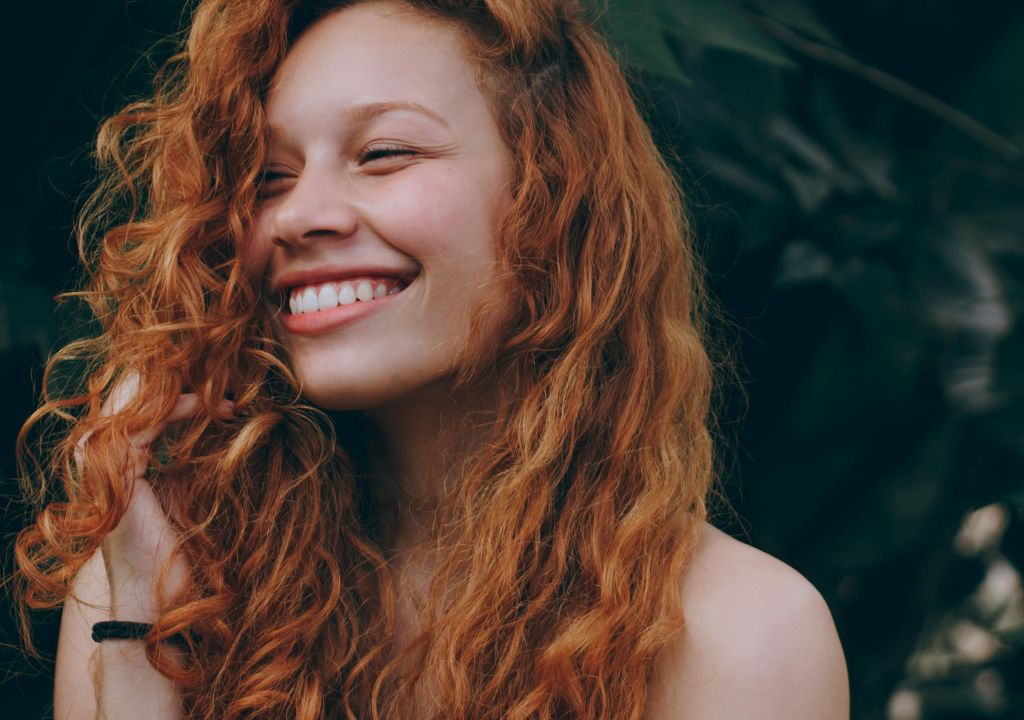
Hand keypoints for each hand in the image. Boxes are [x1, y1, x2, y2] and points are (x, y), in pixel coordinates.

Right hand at [79, 373, 230, 619]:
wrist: (157, 595)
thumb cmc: (176, 550)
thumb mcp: (183, 490)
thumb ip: (185, 457)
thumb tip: (222, 421)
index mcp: (114, 458)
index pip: (140, 402)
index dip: (181, 386)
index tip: (224, 390)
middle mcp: (100, 456)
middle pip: (132, 392)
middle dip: (179, 377)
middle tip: (224, 372)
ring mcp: (102, 463)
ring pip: (136, 399)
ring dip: (184, 388)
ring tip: (222, 387)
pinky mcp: (116, 473)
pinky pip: (146, 422)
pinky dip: (181, 408)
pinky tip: (211, 407)